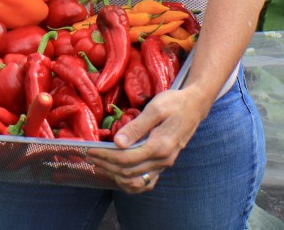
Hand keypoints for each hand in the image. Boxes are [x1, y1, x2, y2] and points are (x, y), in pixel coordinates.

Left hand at [84, 89, 206, 193]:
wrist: (194, 106)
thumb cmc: (174, 103)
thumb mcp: (155, 109)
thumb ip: (137, 126)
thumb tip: (118, 142)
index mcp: (160, 146)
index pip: (126, 158)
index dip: (106, 156)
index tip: (90, 150)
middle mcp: (163, 160)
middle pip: (128, 171)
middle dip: (106, 165)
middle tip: (89, 157)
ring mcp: (164, 164)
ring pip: (136, 179)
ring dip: (114, 174)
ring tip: (99, 164)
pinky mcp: (164, 163)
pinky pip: (146, 180)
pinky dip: (129, 181)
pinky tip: (117, 174)